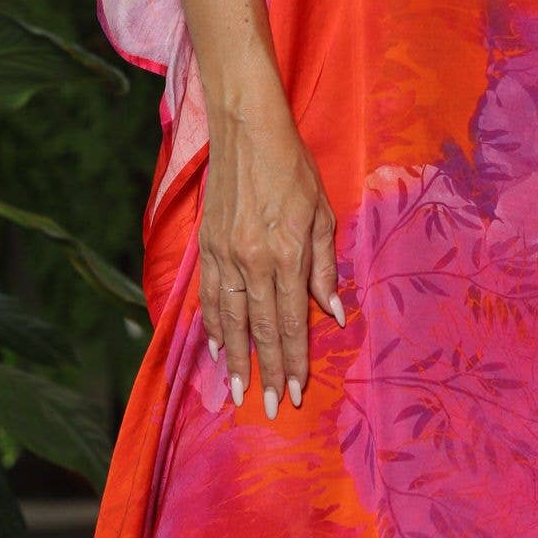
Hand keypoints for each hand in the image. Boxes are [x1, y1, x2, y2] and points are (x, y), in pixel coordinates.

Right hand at [199, 80, 342, 420]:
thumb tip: (331, 313)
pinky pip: (208, 297)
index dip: (293, 361)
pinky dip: (210, 326)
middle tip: (268, 408)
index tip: (295, 393)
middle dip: (264, 372)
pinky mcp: (206, 246)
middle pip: (259, 329)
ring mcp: (224, 255)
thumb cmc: (293, 167)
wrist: (246, 130)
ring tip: (234, 391)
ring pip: (228, 320)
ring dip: (232, 359)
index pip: (289, 322)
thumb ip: (324, 266)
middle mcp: (252, 261)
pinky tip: (213, 347)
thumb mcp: (322, 213)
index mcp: (286, 254)